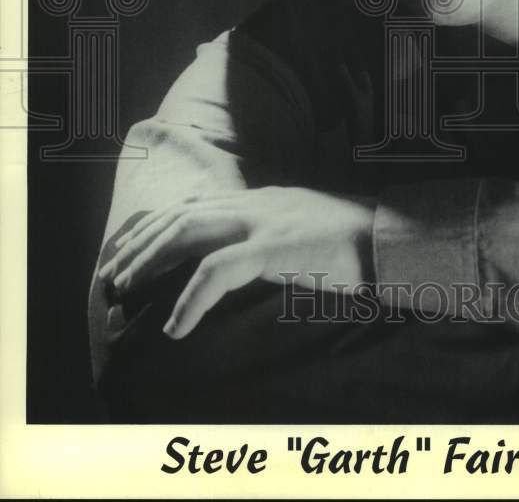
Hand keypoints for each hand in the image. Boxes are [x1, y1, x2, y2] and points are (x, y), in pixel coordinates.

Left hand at [98, 187, 375, 338]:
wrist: (395, 237)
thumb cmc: (358, 241)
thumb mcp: (308, 229)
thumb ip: (277, 234)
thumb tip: (251, 258)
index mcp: (264, 200)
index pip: (198, 203)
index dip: (159, 226)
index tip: (133, 249)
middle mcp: (258, 203)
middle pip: (183, 213)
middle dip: (143, 242)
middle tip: (115, 272)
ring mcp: (265, 221)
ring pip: (189, 232)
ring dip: (152, 262)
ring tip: (128, 290)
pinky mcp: (275, 246)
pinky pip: (218, 270)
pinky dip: (190, 299)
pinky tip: (177, 327)